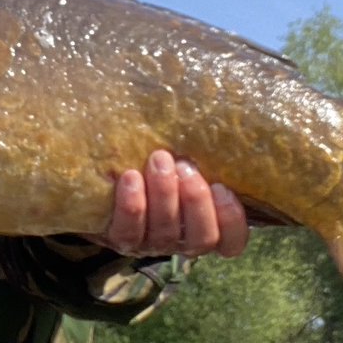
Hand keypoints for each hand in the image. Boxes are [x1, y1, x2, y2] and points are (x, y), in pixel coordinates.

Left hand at [90, 150, 247, 258]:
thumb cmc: (161, 158)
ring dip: (164, 196)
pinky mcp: (120, 239)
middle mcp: (182, 240)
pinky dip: (131, 206)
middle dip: (196, 202)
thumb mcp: (187, 155)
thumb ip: (206, 148)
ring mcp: (151, 243)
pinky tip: (130, 177)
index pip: (232, 242)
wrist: (104, 175)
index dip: (232, 221)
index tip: (223, 187)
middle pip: (201, 238)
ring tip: (159, 160)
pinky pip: (128, 232)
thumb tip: (238, 99)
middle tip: (185, 166)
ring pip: (165, 233)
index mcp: (207, 223)